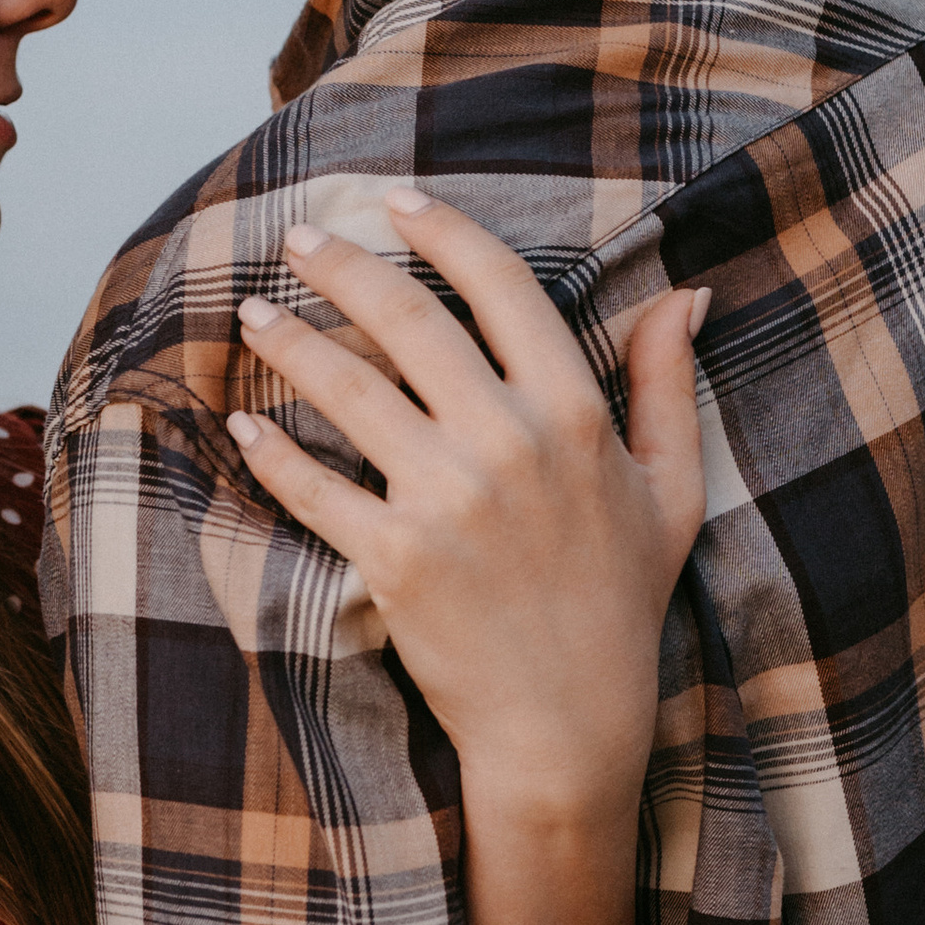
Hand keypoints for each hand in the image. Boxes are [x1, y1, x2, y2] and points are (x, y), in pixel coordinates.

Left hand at [229, 189, 707, 836]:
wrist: (570, 724)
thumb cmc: (619, 605)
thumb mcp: (670, 491)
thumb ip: (666, 386)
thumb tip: (681, 293)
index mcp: (576, 415)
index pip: (503, 288)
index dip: (443, 232)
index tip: (395, 200)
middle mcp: (511, 444)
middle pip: (410, 321)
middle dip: (343, 265)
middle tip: (298, 237)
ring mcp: (448, 501)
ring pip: (350, 392)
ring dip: (291, 342)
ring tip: (253, 313)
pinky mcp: (395, 559)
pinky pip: (316, 489)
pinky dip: (272, 453)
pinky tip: (243, 423)